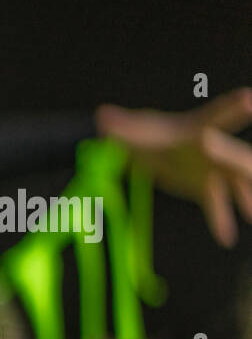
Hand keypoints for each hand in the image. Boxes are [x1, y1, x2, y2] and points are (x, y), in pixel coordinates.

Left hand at [95, 88, 251, 246]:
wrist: (143, 150)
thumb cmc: (141, 133)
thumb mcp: (130, 129)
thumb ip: (121, 125)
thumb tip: (102, 117)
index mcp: (196, 127)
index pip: (217, 115)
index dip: (232, 109)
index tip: (247, 100)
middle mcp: (212, 147)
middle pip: (233, 153)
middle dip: (238, 159)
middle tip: (249, 167)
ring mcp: (212, 168)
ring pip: (234, 180)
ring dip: (245, 195)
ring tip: (251, 213)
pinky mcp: (205, 186)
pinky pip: (216, 204)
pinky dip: (220, 219)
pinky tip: (225, 237)